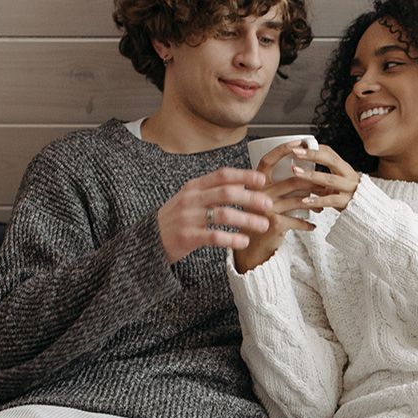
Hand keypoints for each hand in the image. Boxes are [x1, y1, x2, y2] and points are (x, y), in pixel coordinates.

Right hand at [157, 168, 273, 263]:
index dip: (244, 176)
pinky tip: (244, 241)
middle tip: (269, 204)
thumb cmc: (176, 219)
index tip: (262, 179)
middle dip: (251, 198)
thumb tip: (242, 182)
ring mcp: (188, 218)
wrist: (149, 240)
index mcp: (194, 187)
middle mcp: (191, 199)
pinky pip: (214, 236)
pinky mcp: (187, 237)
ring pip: (224, 214)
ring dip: (247, 219)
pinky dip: (232, 238)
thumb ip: (213, 190)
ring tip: (263, 225)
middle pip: (227, 193)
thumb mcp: (191, 198)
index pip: (222, 175)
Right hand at [234, 141, 327, 272]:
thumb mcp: (264, 199)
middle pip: (292, 181)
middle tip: (326, 184)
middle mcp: (259, 194)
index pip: (267, 161)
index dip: (282, 149)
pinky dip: (307, 223)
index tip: (299, 142)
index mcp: (256, 184)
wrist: (251, 246)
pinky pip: (298, 220)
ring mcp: (267, 209)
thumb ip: (277, 186)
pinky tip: (313, 225)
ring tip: (323, 205)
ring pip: (299, 200)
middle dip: (313, 183)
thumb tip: (305, 172)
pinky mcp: (275, 224)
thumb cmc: (261, 219)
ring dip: (315, 202)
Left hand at [287, 143, 359, 211]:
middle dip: (312, 155)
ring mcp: (349, 188)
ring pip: (330, 179)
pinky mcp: (347, 202)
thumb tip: (303, 166)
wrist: (368, 210)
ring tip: (296, 172)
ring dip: (311, 175)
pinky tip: (305, 201)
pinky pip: (331, 200)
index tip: (298, 145)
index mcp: (344, 168)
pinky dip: (317, 200)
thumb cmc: (350, 195)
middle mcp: (348, 175)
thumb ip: (324, 175)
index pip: (329, 152)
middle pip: (331, 160)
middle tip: (295, 152)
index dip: (314, 147)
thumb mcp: (339, 181)